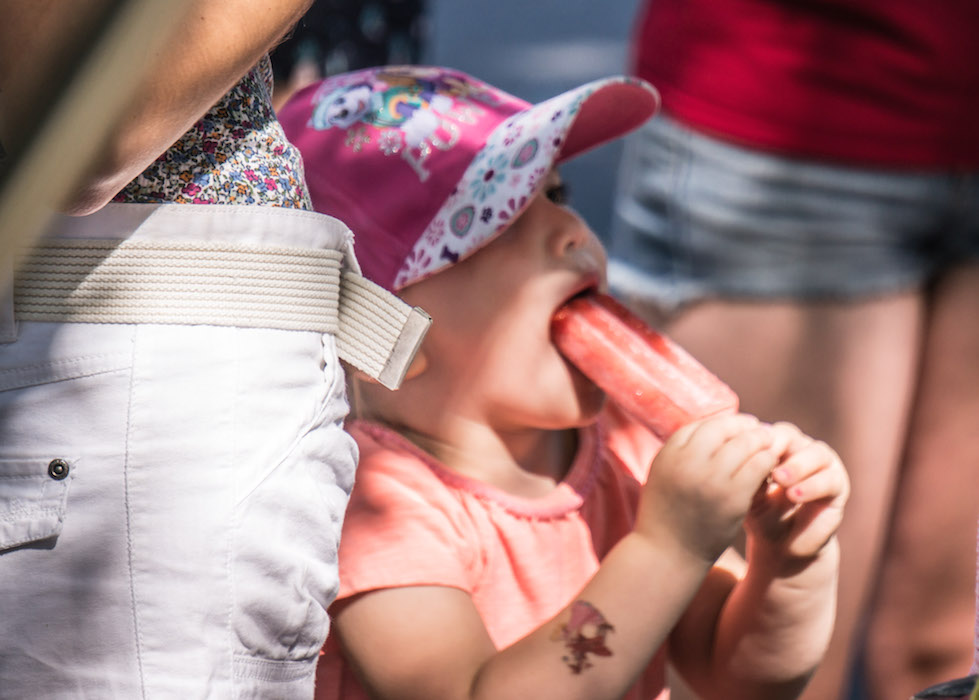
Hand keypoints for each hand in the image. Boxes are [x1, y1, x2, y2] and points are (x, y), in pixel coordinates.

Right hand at [637, 413, 779, 563]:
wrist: (667, 556)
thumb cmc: (667, 516)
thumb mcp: (664, 476)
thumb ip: (683, 453)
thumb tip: (714, 429)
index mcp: (669, 454)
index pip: (702, 425)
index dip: (724, 424)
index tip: (738, 427)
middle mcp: (688, 462)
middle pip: (724, 429)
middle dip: (745, 427)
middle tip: (760, 432)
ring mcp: (711, 479)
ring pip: (746, 444)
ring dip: (761, 442)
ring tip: (769, 447)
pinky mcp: (733, 497)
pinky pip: (759, 466)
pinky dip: (768, 461)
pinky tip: (771, 468)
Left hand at [745, 422, 849, 559]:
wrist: (782, 546)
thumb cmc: (761, 514)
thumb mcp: (749, 493)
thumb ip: (749, 474)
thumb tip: (744, 456)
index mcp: (775, 446)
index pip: (766, 431)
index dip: (756, 438)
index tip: (742, 449)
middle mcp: (800, 450)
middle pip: (791, 435)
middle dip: (776, 445)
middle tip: (763, 458)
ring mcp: (823, 465)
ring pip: (816, 452)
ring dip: (797, 464)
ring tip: (780, 479)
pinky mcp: (838, 486)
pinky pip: (830, 479)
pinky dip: (812, 485)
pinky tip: (794, 495)